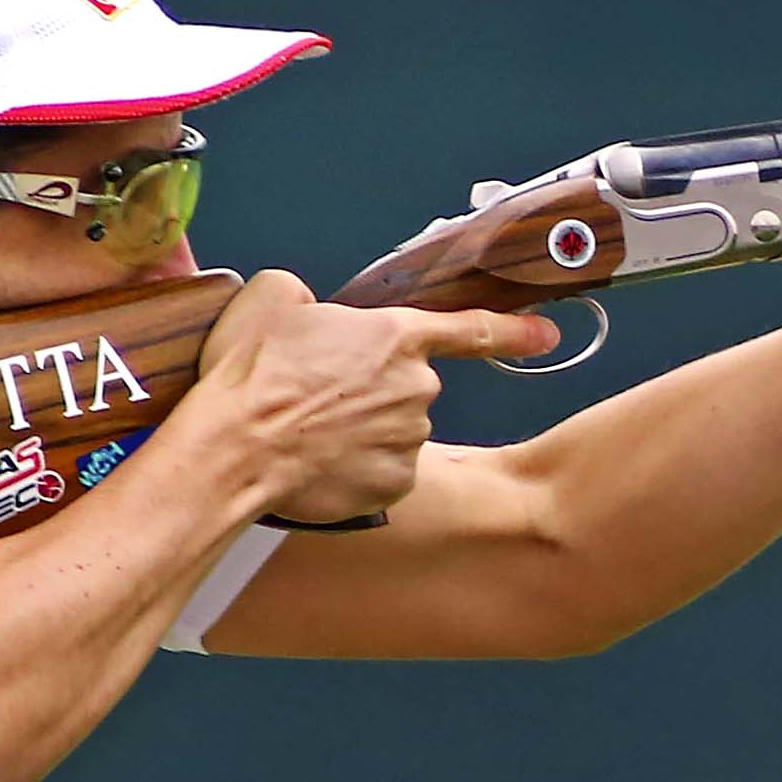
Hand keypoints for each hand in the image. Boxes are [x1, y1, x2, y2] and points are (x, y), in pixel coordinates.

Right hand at [169, 271, 560, 520]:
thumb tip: (308, 310)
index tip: (547, 336)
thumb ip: (306, 296)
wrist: (234, 448)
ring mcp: (408, 440)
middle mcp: (417, 388)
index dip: (515, 332)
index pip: (473, 330)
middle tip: (317, 394)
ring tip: (307, 428)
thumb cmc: (251, 376)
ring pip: (395, 430)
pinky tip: (318, 461)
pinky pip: (381, 471)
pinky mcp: (392, 485)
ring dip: (362, 428)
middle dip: (373, 389)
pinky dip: (356, 468)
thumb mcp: (271, 299)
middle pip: (409, 385)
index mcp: (396, 336)